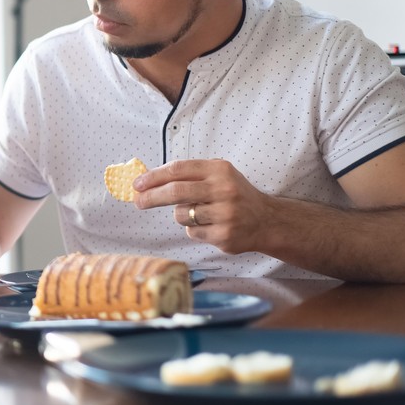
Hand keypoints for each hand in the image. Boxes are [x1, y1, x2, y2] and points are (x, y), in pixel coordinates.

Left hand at [132, 159, 273, 253]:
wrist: (267, 221)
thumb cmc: (234, 195)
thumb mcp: (218, 176)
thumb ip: (189, 175)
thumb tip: (148, 182)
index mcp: (219, 170)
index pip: (178, 169)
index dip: (153, 177)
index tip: (137, 184)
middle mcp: (224, 190)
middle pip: (176, 191)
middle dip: (151, 197)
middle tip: (138, 201)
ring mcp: (225, 214)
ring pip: (182, 215)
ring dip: (182, 215)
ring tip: (200, 213)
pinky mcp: (224, 235)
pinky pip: (192, 232)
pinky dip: (195, 229)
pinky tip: (212, 225)